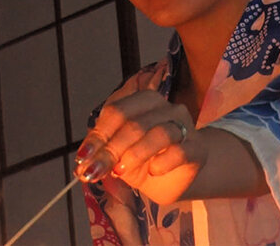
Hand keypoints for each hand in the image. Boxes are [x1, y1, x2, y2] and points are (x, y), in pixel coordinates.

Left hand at [74, 66, 203, 204]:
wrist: (175, 178)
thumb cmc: (144, 160)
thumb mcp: (118, 155)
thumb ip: (102, 152)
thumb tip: (82, 164)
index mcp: (143, 101)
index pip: (116, 111)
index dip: (98, 135)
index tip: (84, 158)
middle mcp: (165, 107)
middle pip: (134, 123)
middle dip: (112, 149)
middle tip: (97, 170)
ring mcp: (184, 126)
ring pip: (159, 134)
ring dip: (135, 155)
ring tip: (122, 171)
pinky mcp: (197, 148)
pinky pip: (179, 151)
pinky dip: (162, 163)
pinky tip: (153, 171)